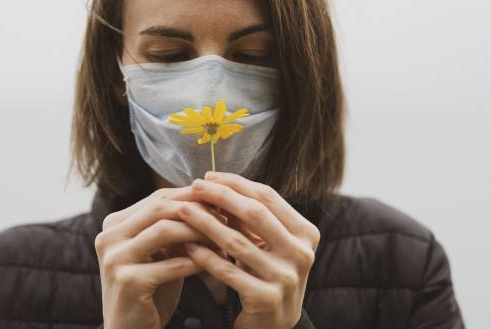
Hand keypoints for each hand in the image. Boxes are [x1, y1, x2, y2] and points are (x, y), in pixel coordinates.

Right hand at [95, 186, 226, 328]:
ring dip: (198, 232)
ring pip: (163, 231)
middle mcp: (108, 236)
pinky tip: (217, 261)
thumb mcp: (160, 252)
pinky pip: (171, 264)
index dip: (190, 196)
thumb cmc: (150, 289)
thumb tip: (209, 199)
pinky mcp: (127, 281)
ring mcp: (115, 258)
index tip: (218, 199)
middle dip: (195, 210)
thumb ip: (173, 226)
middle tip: (223, 215)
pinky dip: (197, 260)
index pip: (157, 198)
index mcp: (114, 223)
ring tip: (222, 237)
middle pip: (159, 208)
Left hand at [168, 171, 320, 328]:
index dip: (237, 183)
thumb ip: (250, 218)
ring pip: (238, 242)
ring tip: (184, 211)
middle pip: (255, 213)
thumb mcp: (269, 244)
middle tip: (195, 187)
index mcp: (306, 233)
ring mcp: (285, 277)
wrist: (275, 325)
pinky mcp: (265, 298)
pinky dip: (206, 257)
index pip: (268, 197)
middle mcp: (301, 253)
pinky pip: (228, 272)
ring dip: (206, 223)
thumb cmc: (268, 274)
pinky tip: (188, 246)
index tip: (210, 176)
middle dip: (221, 196)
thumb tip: (216, 184)